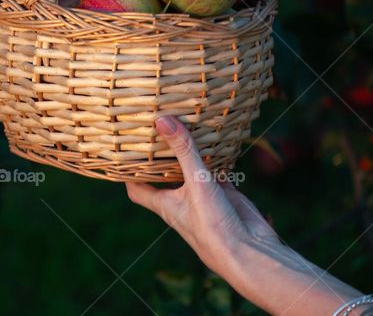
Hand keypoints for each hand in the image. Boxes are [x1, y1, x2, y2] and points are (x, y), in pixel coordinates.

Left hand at [127, 117, 372, 315]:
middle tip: (154, 127)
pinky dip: (218, 158)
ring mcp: (203, 198)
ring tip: (184, 125)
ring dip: (189, 154)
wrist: (250, 252)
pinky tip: (219, 139)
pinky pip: (218, 172)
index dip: (127, 172)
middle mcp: (181, 200)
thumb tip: (162, 120)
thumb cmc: (214, 226)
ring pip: (192, 172)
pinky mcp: (225, 195)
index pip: (137, 188)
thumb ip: (183, 151)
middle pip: (164, 175)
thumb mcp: (196, 184)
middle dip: (160, 155)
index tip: (122, 150)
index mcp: (165, 203)